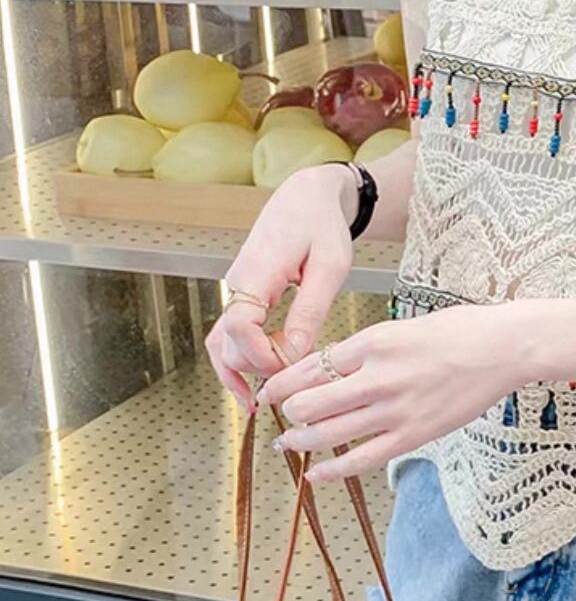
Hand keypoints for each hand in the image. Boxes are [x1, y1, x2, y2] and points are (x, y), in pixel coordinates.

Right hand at [206, 164, 356, 410]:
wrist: (306, 198)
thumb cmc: (322, 225)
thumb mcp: (329, 267)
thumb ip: (311, 310)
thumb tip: (295, 354)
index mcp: (258, 272)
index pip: (240, 324)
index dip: (261, 354)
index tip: (288, 368)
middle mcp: (237, 284)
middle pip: (227, 342)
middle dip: (254, 369)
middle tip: (288, 386)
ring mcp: (236, 292)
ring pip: (220, 343)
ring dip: (239, 373)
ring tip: (261, 402)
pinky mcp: (242, 298)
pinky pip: (230, 336)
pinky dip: (238, 362)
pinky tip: (257, 383)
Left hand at [255, 305, 525, 481]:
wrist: (503, 349)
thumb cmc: (459, 332)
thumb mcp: (402, 328)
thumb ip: (365, 351)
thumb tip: (329, 370)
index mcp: (372, 342)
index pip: (309, 367)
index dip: (281, 384)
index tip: (269, 392)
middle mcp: (377, 376)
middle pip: (308, 403)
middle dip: (287, 412)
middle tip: (282, 416)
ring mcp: (394, 410)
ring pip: (326, 434)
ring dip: (299, 441)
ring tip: (290, 443)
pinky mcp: (413, 435)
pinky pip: (361, 460)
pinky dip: (331, 471)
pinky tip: (315, 475)